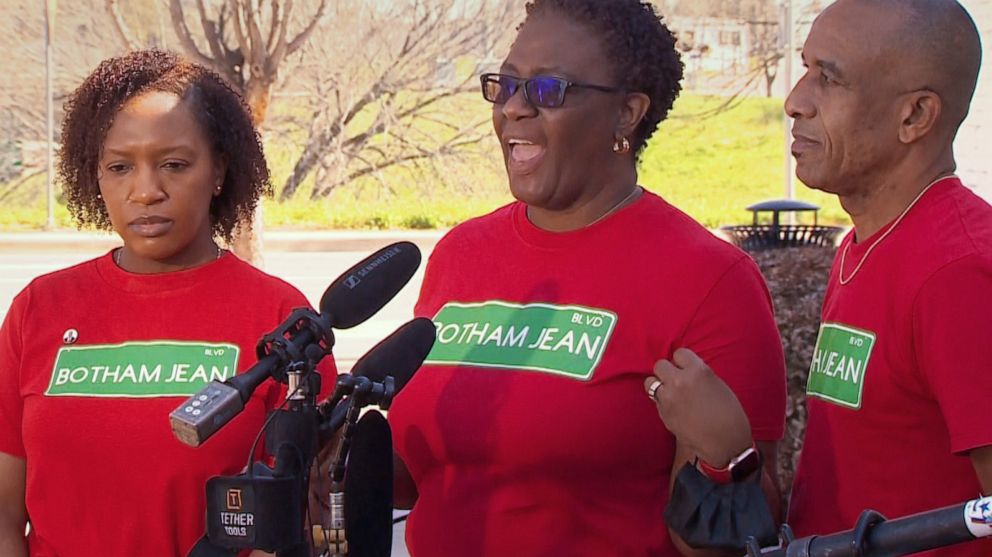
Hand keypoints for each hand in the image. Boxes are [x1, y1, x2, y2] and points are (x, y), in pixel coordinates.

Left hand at [644, 348, 751, 466]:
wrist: (725, 442)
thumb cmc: (729, 414)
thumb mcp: (718, 385)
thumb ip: (698, 375)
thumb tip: (685, 370)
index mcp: (698, 371)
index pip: (679, 353)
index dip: (683, 362)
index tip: (687, 369)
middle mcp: (679, 381)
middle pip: (660, 365)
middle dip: (667, 371)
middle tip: (677, 380)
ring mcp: (668, 398)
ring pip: (651, 382)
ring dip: (659, 385)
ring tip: (671, 393)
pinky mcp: (663, 413)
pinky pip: (655, 400)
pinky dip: (662, 401)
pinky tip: (674, 408)